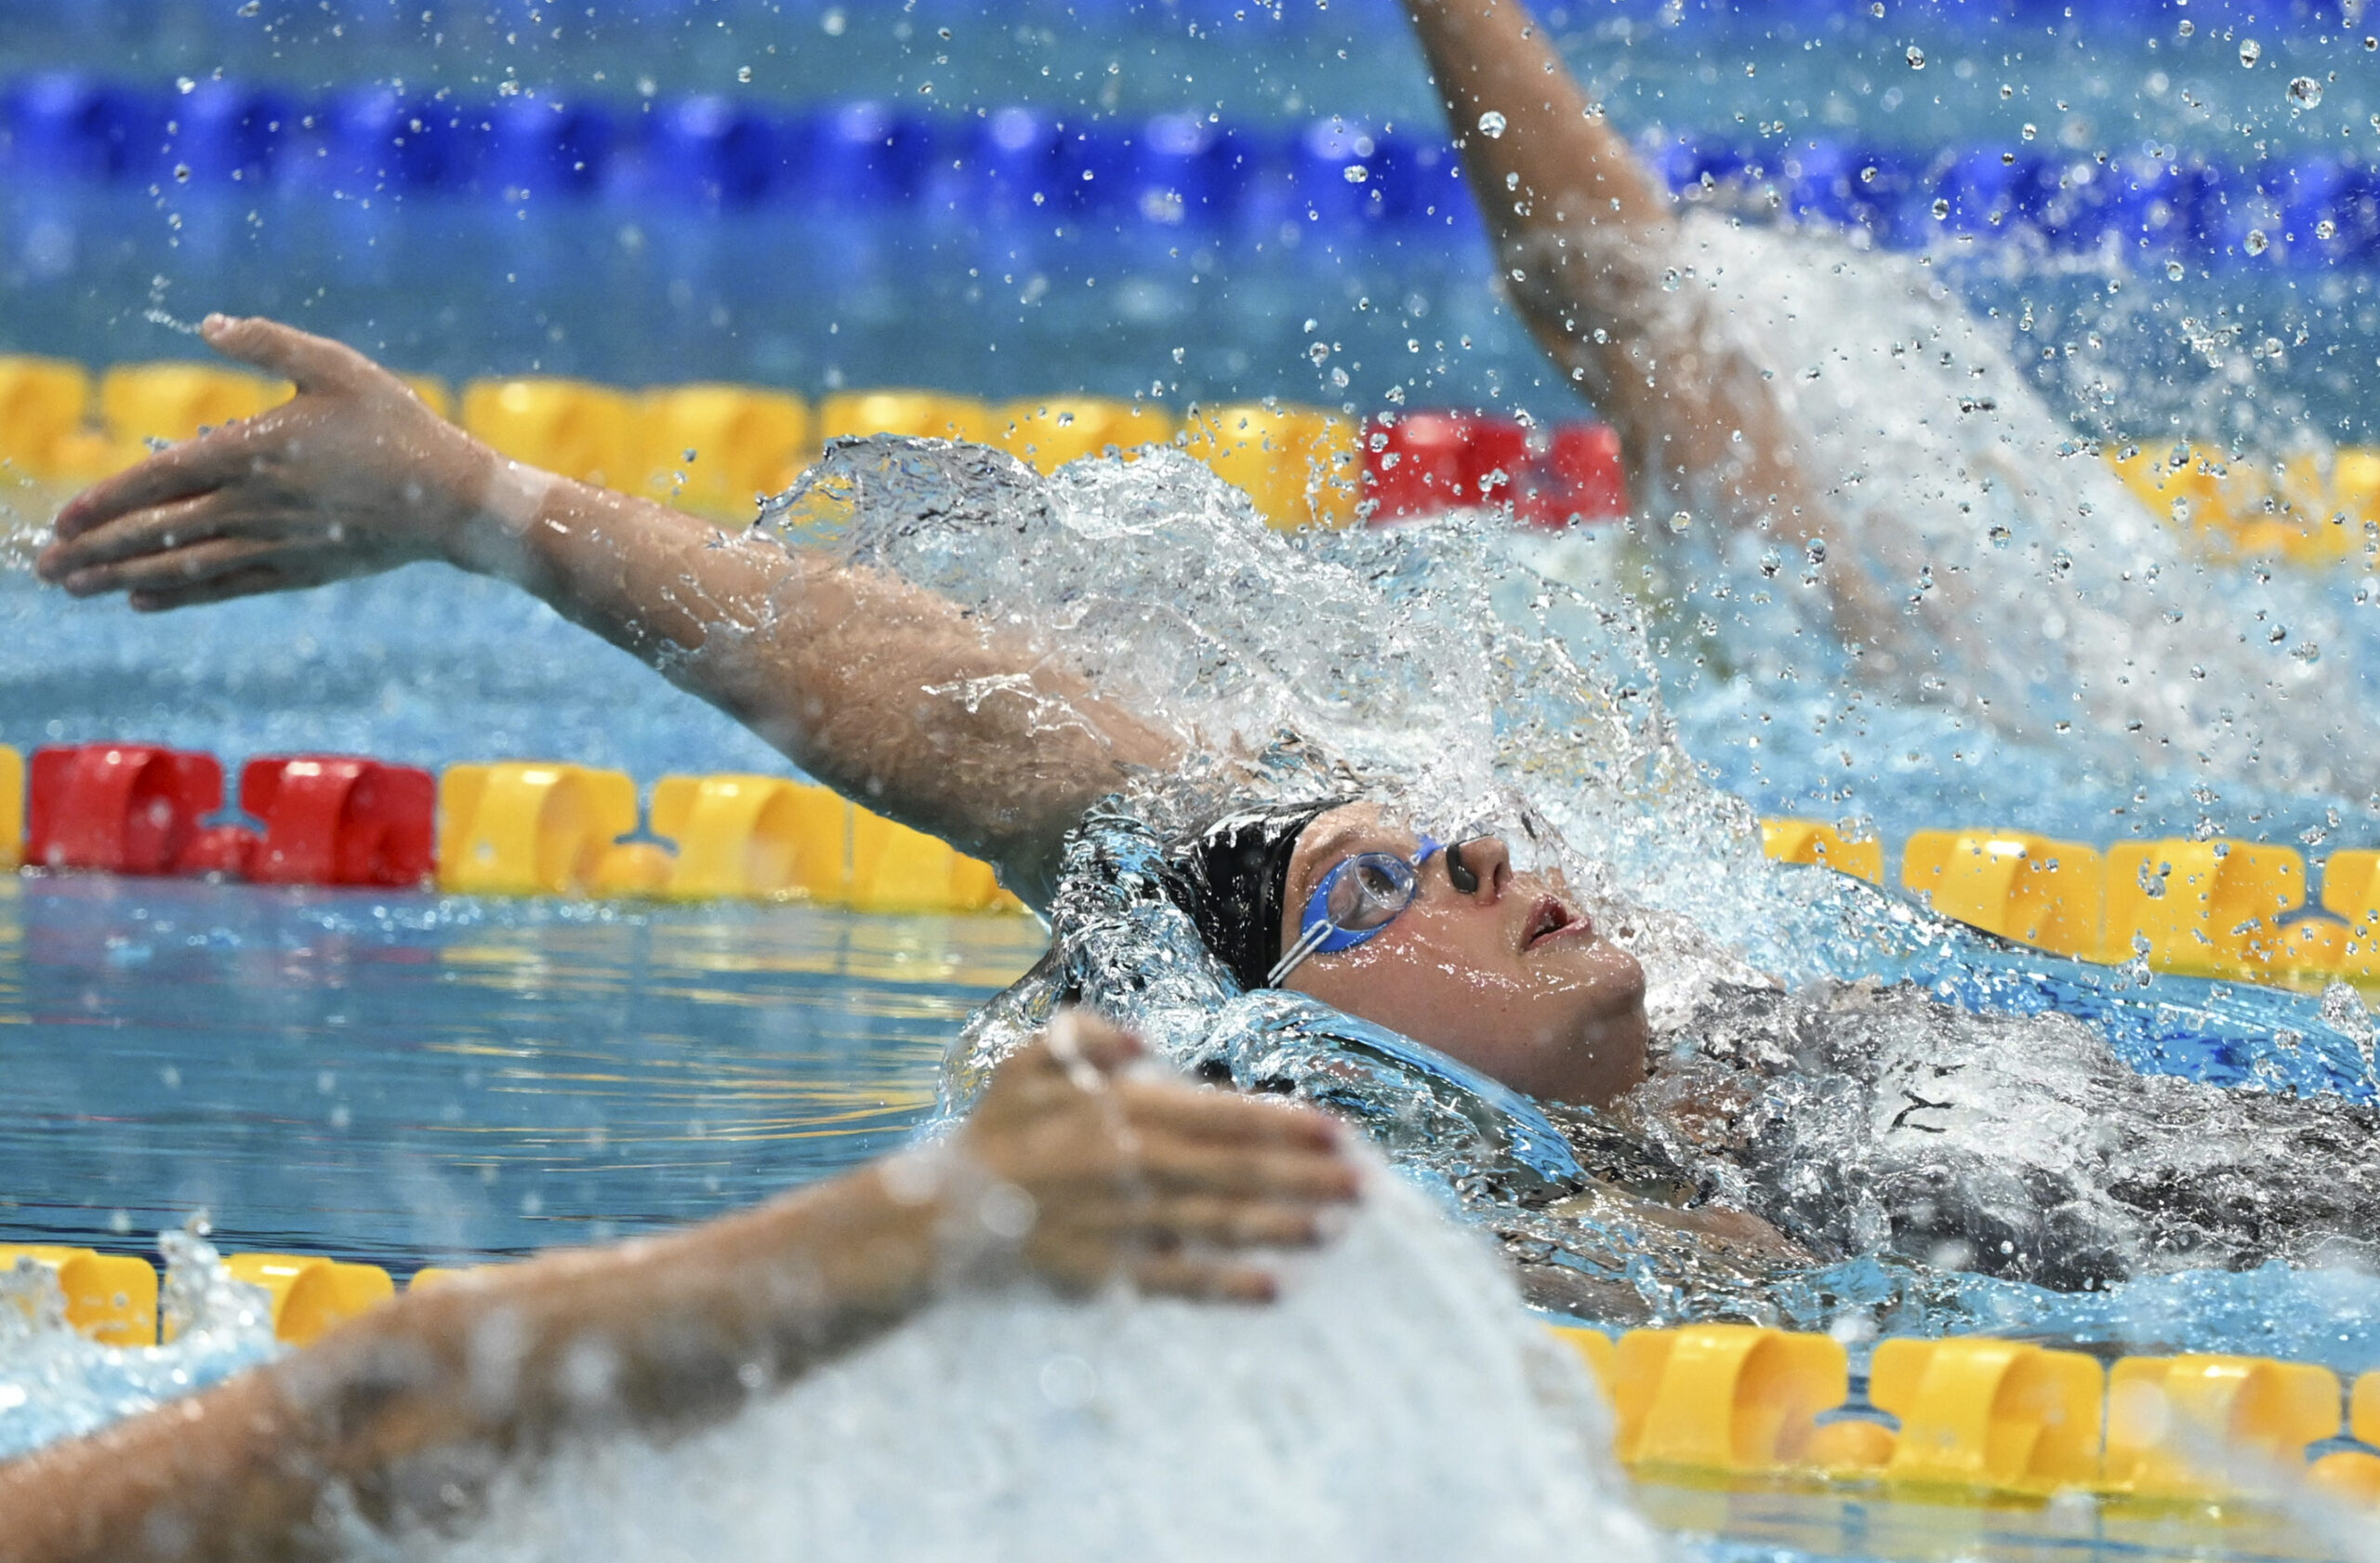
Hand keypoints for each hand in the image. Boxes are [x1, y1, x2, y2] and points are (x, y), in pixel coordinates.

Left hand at [39, 315, 500, 610]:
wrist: (455, 500)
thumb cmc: (398, 426)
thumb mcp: (337, 367)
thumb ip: (268, 343)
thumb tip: (208, 326)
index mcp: (254, 452)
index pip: (158, 480)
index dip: (105, 500)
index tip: (62, 519)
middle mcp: (254, 505)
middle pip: (156, 532)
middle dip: (94, 551)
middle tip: (44, 568)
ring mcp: (275, 544)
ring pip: (181, 566)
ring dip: (120, 578)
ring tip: (75, 587)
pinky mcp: (299, 570)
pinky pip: (225, 586)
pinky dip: (180, 595)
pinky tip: (142, 601)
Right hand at [943, 1011, 1360, 1301]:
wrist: (939, 1219)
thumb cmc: (996, 1132)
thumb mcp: (1029, 1060)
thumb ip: (1089, 1035)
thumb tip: (1145, 1041)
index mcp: (1123, 1113)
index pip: (1223, 1118)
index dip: (1285, 1126)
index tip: (1337, 1132)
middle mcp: (1133, 1169)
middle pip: (1237, 1174)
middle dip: (1306, 1179)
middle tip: (1365, 1186)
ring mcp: (1125, 1227)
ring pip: (1220, 1227)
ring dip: (1283, 1228)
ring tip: (1335, 1229)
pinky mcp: (1111, 1276)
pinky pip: (1182, 1283)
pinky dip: (1230, 1286)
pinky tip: (1275, 1287)